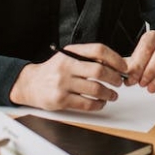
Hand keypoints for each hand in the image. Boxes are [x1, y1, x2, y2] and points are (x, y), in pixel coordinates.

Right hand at [9, 43, 127, 110]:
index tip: (123, 67)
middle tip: (119, 83)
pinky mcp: (61, 100)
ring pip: (96, 90)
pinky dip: (98, 105)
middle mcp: (66, 66)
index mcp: (71, 53)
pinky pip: (86, 104)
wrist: (30, 84)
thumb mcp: (68, 58)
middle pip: (99, 71)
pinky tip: (100, 103)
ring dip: (109, 94)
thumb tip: (115, 65)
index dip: (115, 59)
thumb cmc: (54, 71)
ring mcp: (63, 84)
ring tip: (112, 95)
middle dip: (115, 78)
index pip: (98, 50)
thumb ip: (88, 59)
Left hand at [126, 30, 154, 95]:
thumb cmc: (148, 57)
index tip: (132, 76)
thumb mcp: (136, 58)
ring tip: (151, 88)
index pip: (147, 47)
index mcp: (152, 37)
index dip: (139, 64)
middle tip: (142, 83)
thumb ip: (128, 66)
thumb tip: (119, 75)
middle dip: (151, 71)